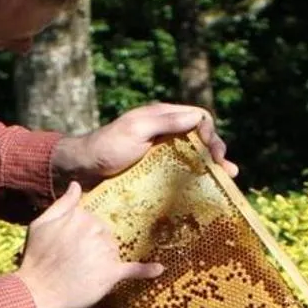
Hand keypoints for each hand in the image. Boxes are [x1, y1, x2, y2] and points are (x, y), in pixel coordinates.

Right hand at [14, 182, 160, 307]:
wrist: (36, 292)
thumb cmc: (35, 258)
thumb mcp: (41, 224)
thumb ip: (61, 204)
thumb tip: (75, 185)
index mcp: (80, 216)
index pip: (92, 220)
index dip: (80, 235)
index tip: (68, 248)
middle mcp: (95, 230)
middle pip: (105, 235)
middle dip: (93, 247)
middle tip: (72, 263)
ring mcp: (105, 252)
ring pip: (113, 251)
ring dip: (103, 260)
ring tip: (81, 273)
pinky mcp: (111, 274)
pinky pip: (133, 269)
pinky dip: (146, 270)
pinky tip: (158, 269)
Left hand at [51, 103, 234, 187]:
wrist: (80, 170)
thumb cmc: (105, 147)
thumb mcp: (135, 130)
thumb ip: (164, 122)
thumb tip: (197, 118)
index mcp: (162, 117)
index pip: (198, 119)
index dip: (210, 133)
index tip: (214, 153)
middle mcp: (165, 133)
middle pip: (200, 138)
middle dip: (216, 152)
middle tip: (227, 171)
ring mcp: (160, 154)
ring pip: (193, 157)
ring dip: (210, 168)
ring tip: (225, 180)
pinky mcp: (155, 172)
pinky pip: (180, 173)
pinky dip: (194, 180)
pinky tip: (203, 191)